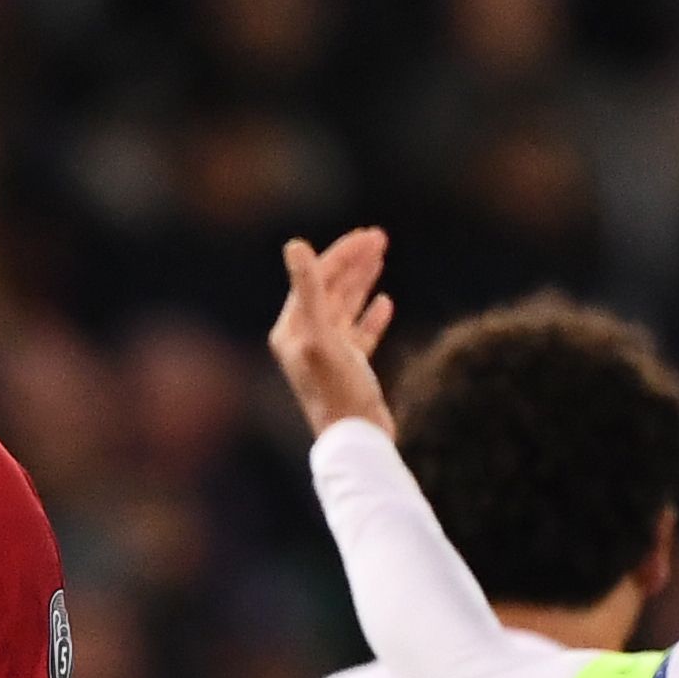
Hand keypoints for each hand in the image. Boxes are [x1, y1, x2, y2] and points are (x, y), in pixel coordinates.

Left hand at [267, 228, 399, 436]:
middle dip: (354, 262)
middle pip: (329, 289)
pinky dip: (371, 317)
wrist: (357, 441)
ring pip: (344, 308)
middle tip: (380, 237)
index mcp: (292, 330)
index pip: (316, 279)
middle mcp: (303, 341)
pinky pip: (359, 335)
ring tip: (381, 256)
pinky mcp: (346, 371)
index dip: (342, 254)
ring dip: (362, 281)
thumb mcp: (321, 337)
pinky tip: (386, 303)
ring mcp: (326, 356)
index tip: (370, 236)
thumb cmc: (337, 392)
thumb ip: (309, 289)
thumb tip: (295, 244)